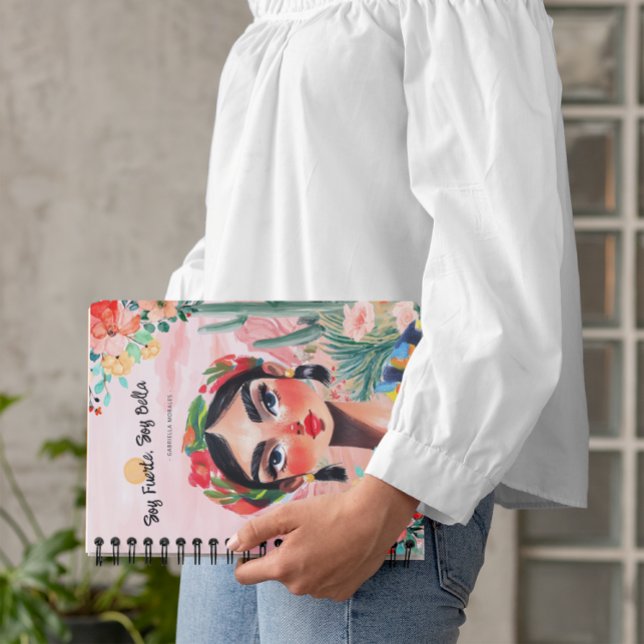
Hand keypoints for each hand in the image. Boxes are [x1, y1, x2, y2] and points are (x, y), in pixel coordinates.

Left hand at [227, 473, 419, 601]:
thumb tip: (232, 544)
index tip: (254, 547)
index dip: (245, 560)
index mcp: (283, 568)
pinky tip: (337, 550)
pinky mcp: (342, 592)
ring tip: (323, 538)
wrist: (373, 519)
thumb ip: (256, 530)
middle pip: (278, 573)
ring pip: (301, 578)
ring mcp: (322, 593)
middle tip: (301, 531)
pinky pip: (322, 583)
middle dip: (283, 554)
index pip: (246, 576)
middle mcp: (300, 587)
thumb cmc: (331, 512)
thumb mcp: (288, 514)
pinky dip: (324, 568)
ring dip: (305, 561)